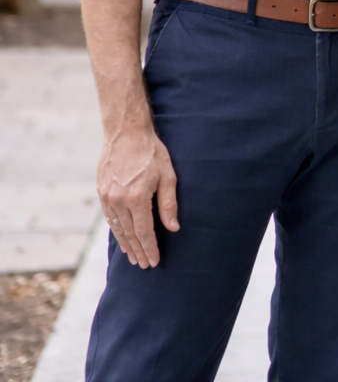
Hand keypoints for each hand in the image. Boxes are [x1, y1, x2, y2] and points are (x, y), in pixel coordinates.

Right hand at [97, 124, 178, 267]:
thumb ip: (169, 203)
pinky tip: (122, 237)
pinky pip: (109, 217)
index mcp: (137, 198)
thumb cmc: (152, 153)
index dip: (150, 248)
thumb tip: (173, 227)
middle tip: (144, 265)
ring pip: (117, 228)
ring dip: (126, 244)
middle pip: (129, 234)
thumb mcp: (168, 176)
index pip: (144, 231)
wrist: (125, 133)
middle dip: (138, 251)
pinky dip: (116, 230)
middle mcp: (118, 200)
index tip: (154, 262)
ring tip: (133, 257)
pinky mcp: (101, 192)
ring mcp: (107, 197)